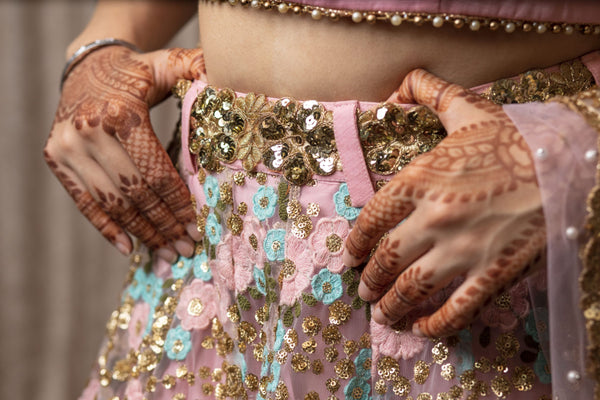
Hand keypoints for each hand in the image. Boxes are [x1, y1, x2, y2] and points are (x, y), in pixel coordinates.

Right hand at [44, 46, 205, 260]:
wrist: (86, 66)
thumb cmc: (137, 72)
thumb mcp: (167, 63)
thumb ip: (196, 69)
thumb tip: (229, 82)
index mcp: (122, 113)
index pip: (156, 172)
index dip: (179, 204)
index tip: (199, 226)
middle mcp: (89, 132)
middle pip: (135, 193)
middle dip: (165, 225)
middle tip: (188, 248)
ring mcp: (68, 148)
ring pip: (112, 203)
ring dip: (143, 233)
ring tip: (169, 253)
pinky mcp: (56, 160)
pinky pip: (84, 202)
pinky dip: (107, 228)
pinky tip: (130, 248)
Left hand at [342, 69, 544, 336]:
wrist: (568, 160)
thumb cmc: (514, 136)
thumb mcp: (467, 108)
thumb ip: (430, 92)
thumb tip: (401, 84)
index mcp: (420, 180)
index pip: (371, 220)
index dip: (356, 243)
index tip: (350, 256)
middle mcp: (434, 218)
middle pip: (387, 260)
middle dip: (370, 280)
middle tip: (363, 290)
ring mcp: (463, 248)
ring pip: (414, 288)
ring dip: (392, 306)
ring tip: (383, 315)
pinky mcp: (493, 270)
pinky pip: (458, 307)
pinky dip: (437, 323)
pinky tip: (424, 329)